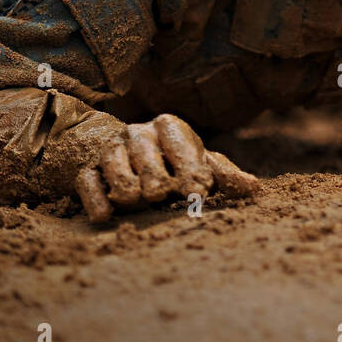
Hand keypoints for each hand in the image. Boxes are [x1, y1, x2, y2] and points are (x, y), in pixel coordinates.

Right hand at [74, 113, 259, 221]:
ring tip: (140, 201)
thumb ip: (223, 174)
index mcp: (170, 126)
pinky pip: (88, 185)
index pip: (182, 149)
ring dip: (130, 194)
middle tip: (161, 195)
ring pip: (118, 174)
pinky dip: (98, 203)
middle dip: (158, 186)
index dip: (191, 173)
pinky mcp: (86, 168)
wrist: (118, 145)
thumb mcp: (199, 160)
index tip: (199, 193)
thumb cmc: (170, 156)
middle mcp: (138, 133)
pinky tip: (108, 215)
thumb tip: (255, 190)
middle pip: (149, 166)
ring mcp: (110, 149)